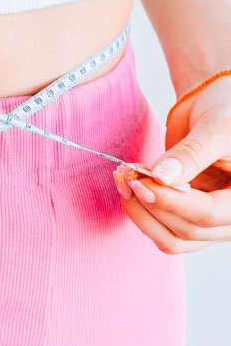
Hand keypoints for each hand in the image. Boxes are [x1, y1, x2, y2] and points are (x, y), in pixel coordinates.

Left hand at [112, 76, 230, 253]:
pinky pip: (164, 231)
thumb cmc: (225, 110)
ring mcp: (211, 222)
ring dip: (142, 216)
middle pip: (186, 231)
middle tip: (126, 177)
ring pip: (172, 240)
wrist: (213, 105)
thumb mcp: (215, 127)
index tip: (140, 182)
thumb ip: (190, 154)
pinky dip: (143, 214)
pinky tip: (130, 190)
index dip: (171, 202)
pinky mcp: (189, 217)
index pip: (207, 215)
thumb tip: (160, 178)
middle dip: (151, 205)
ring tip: (124, 183)